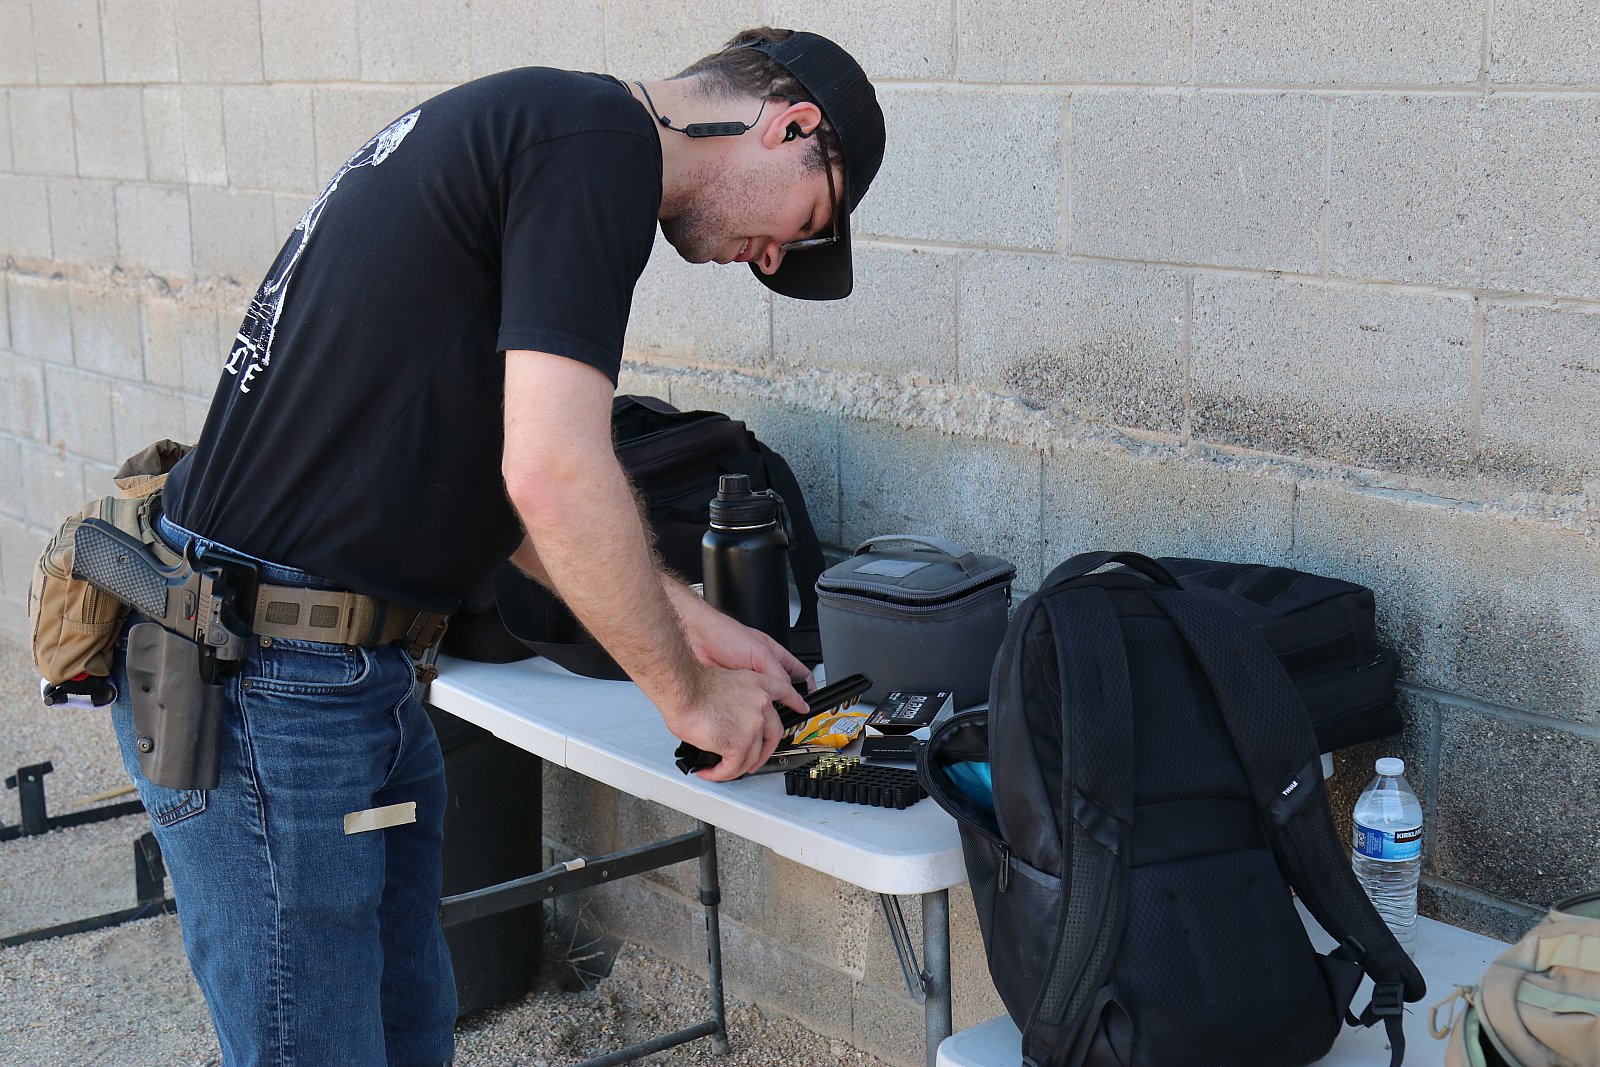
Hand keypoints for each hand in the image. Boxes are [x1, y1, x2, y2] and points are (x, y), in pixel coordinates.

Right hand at [660, 664, 792, 780]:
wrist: (683, 689)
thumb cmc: (693, 685)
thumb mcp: (725, 682)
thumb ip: (737, 701)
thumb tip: (728, 719)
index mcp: (757, 685)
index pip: (785, 692)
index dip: (795, 702)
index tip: (802, 708)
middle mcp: (760, 704)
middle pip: (774, 734)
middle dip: (765, 752)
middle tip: (754, 761)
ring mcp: (753, 725)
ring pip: (752, 756)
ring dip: (736, 767)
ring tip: (720, 769)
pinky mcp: (739, 744)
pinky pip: (733, 768)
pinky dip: (720, 774)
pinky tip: (709, 772)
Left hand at [669, 584, 811, 717]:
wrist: (697, 638)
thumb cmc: (725, 635)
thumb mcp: (760, 652)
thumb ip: (777, 673)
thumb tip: (788, 693)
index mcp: (773, 656)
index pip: (798, 673)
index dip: (807, 686)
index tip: (810, 700)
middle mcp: (761, 669)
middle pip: (781, 691)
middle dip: (786, 704)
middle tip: (790, 716)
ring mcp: (746, 682)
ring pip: (763, 701)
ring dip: (766, 711)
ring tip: (769, 720)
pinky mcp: (732, 691)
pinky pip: (745, 706)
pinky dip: (749, 713)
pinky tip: (750, 717)